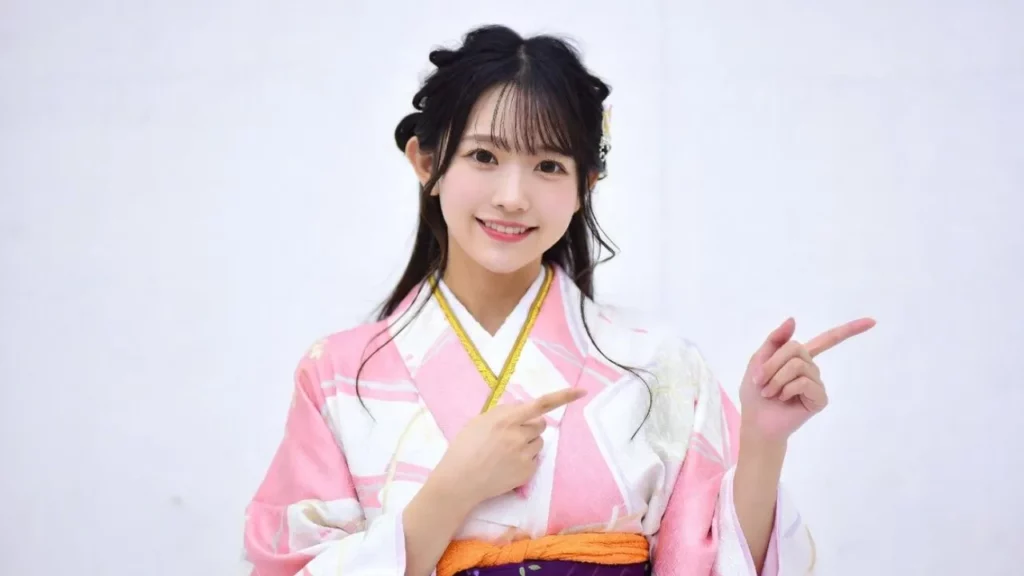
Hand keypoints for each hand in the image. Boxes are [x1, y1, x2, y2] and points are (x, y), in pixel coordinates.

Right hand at [428, 388, 586, 505]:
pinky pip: (535, 458)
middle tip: (513, 435)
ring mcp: (525, 454)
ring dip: (528, 443)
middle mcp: (518, 435)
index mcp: (506, 419)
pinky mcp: (528, 471)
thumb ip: (503, 412)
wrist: (460, 480)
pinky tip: (507, 465)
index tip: (581, 391)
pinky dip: (526, 460)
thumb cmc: (465, 448)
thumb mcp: (479, 421)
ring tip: (506, 452)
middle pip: (541, 424)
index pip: (540, 404)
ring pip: (539, 442)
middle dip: (531, 427)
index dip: (563, 396)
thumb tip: (522, 407)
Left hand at [739, 317, 874, 441]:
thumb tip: (793, 319)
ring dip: (776, 378)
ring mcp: (817, 384)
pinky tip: (783, 399)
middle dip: (772, 363)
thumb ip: (775, 340)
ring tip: (770, 392)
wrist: (756, 421)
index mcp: (799, 358)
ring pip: (797, 365)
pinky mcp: (820, 399)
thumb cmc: (755, 391)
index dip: (849, 330)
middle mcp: (812, 369)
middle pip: (795, 348)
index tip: (872, 322)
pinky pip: (804, 383)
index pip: (827, 340)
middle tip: (761, 380)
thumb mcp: (758, 359)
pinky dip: (787, 389)